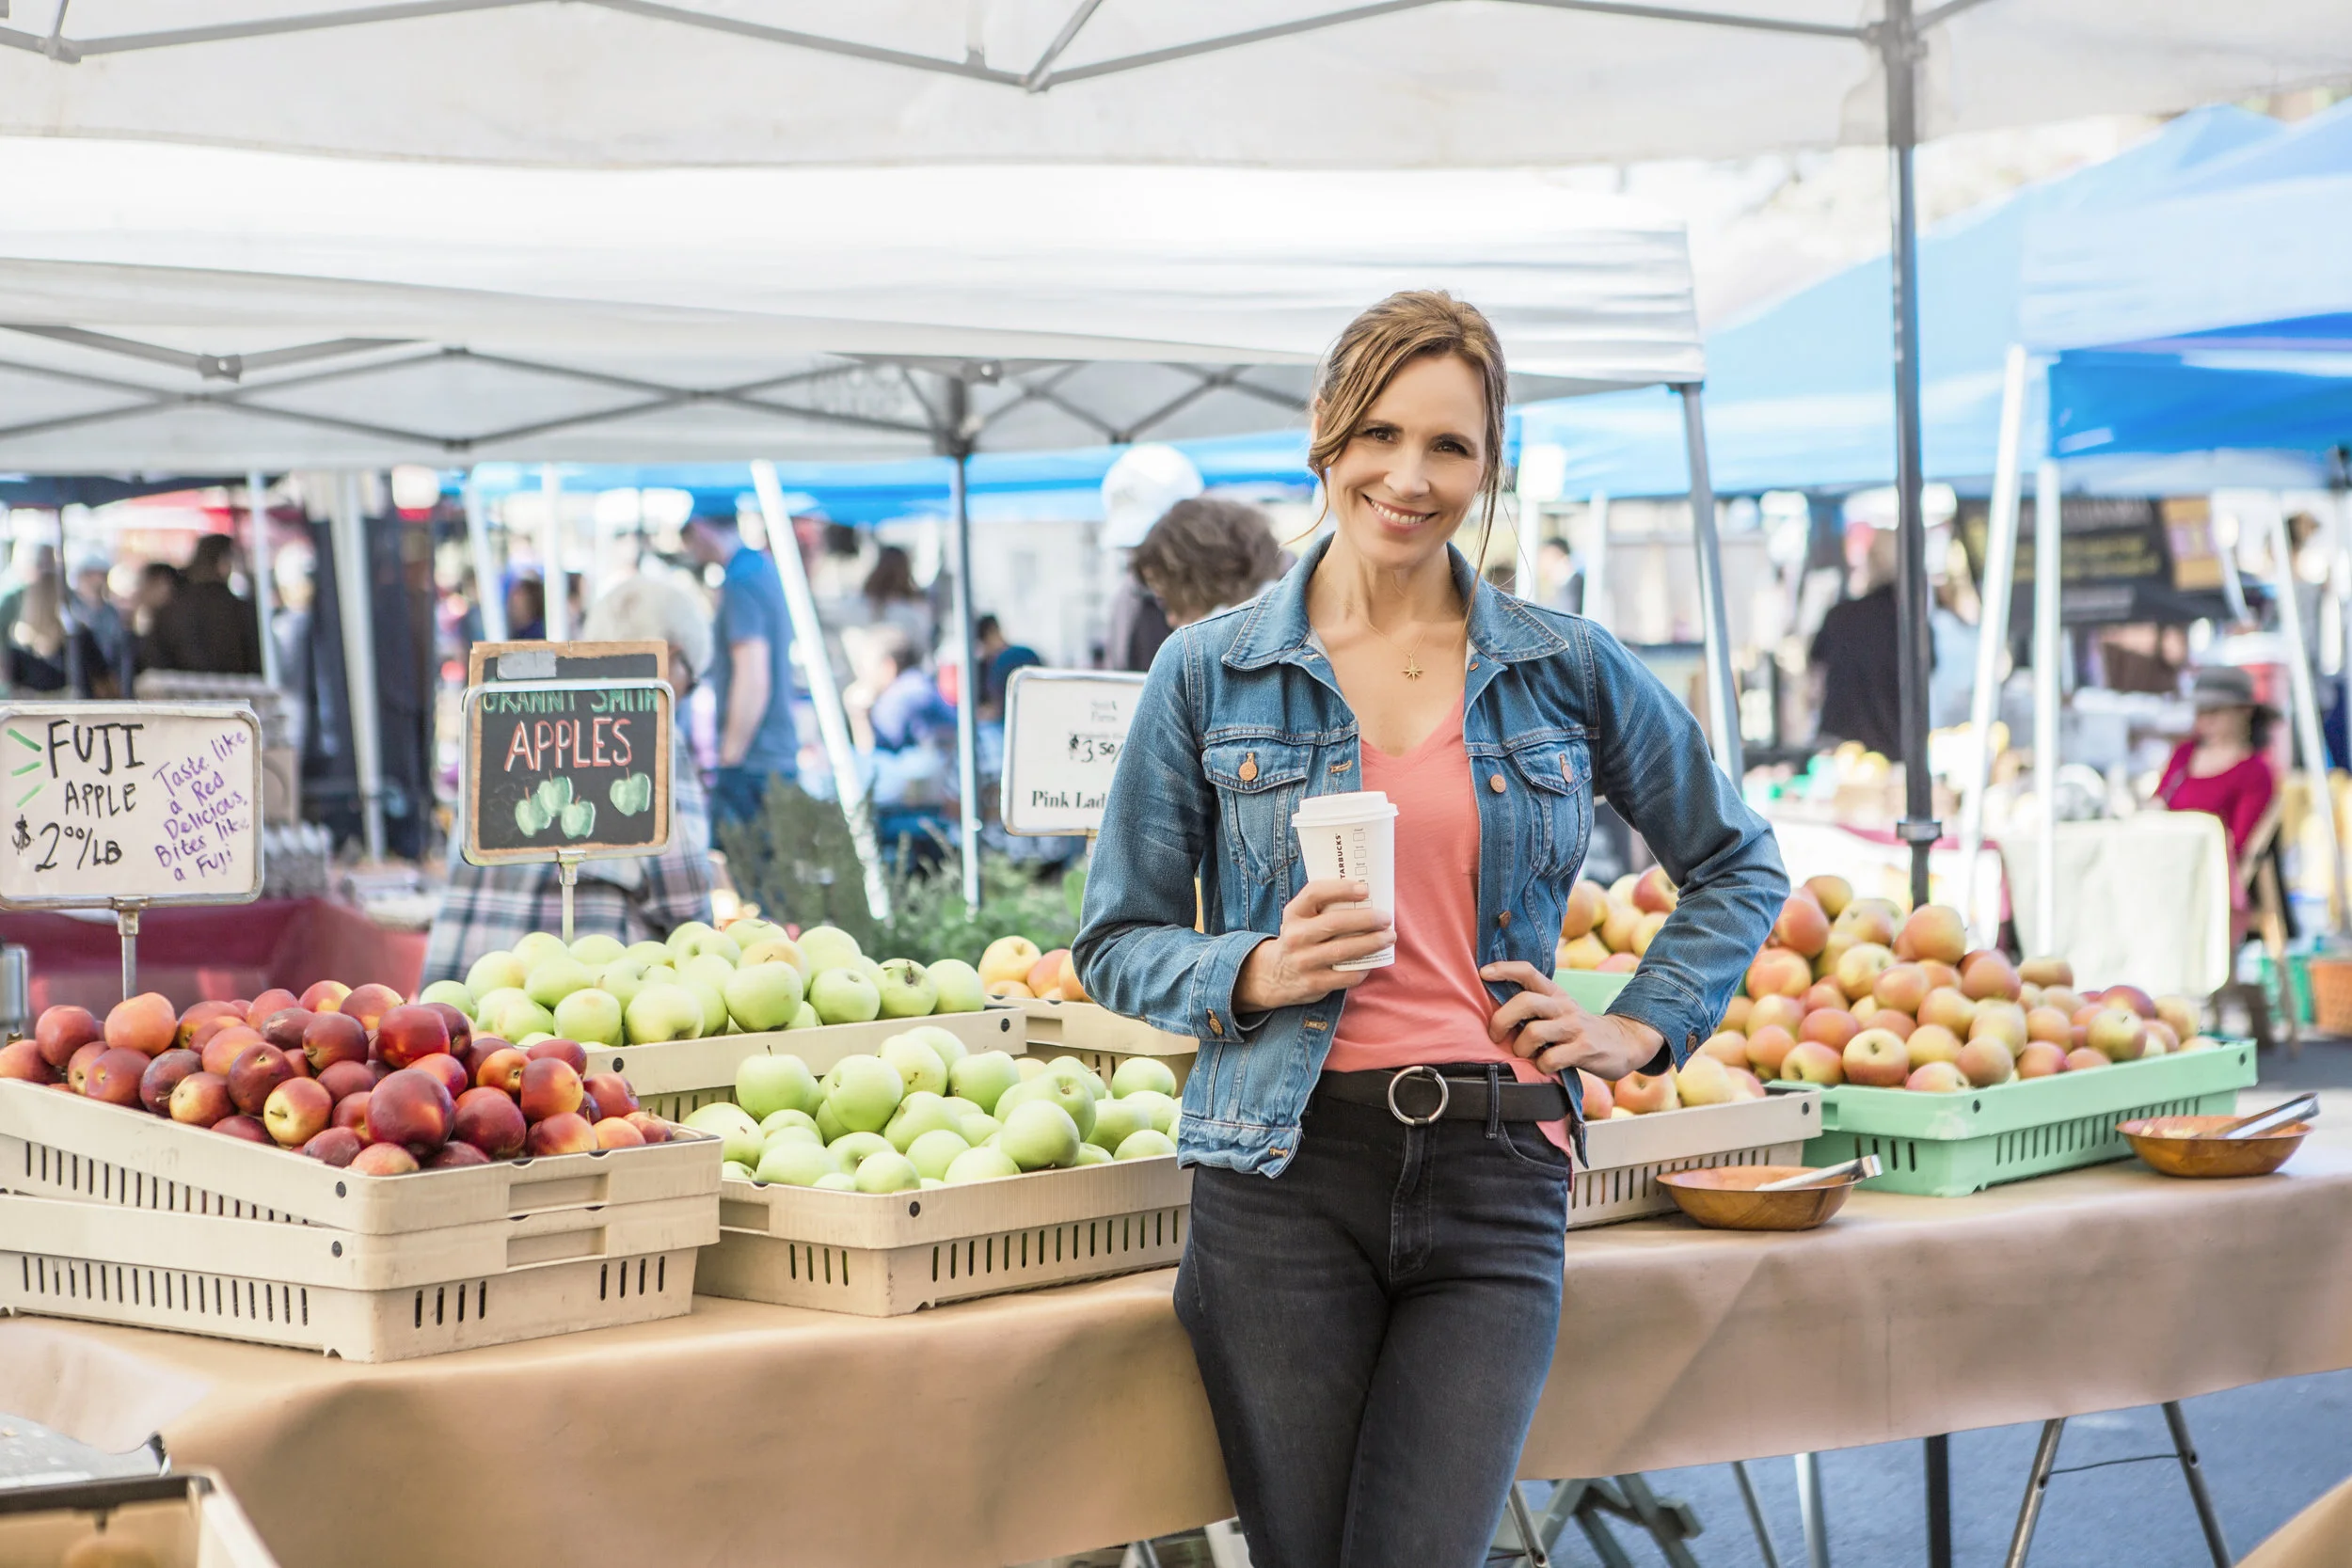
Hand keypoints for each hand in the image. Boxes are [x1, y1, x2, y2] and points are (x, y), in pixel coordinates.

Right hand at [1233, 879, 1393, 1011]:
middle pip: (1335, 923)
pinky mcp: (1313, 984)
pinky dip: (1363, 968)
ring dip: (1372, 943)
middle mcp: (1295, 936)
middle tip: (1386, 918)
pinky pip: (1346, 976)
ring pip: (1343, 950)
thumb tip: (1368, 897)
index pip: (1314, 893)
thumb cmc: (1300, 938)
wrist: (1274, 974)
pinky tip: (1373, 962)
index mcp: (1293, 913)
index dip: (1341, 889)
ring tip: (1389, 937)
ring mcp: (1303, 961)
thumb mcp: (1301, 918)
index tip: (1365, 889)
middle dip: (1366, 919)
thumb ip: (1324, 906)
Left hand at [1480, 961, 1664, 1079]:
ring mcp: (1574, 1027)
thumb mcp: (1560, 1009)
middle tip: (1495, 1035)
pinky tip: (1545, 1066)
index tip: (1484, 973)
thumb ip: (1535, 1007)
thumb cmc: (1578, 1029)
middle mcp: (1564, 1006)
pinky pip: (1550, 1058)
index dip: (1505, 969)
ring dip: (1520, 1048)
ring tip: (1525, 1054)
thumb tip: (1493, 1009)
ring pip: (1533, 1033)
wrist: (1624, 1043)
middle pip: (1525, 1002)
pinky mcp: (1584, 1049)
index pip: (1529, 972)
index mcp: (1555, 993)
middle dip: (1501, 1020)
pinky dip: (1541, 1066)